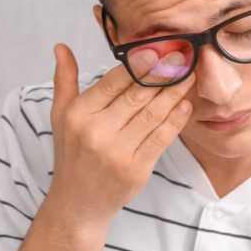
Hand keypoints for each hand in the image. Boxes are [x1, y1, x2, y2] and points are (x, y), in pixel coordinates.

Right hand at [46, 43, 195, 227]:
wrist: (79, 203)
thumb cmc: (71, 153)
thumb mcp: (61, 116)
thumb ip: (65, 80)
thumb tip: (61, 47)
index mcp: (79, 115)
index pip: (112, 82)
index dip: (137, 65)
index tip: (156, 49)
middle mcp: (97, 132)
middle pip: (136, 96)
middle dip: (162, 74)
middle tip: (182, 57)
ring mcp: (118, 152)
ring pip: (152, 114)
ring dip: (174, 93)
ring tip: (188, 76)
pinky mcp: (137, 169)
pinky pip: (161, 138)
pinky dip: (176, 120)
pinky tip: (185, 104)